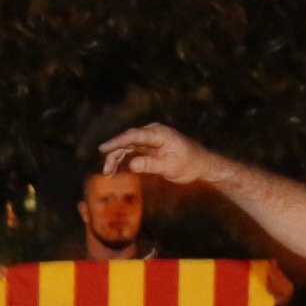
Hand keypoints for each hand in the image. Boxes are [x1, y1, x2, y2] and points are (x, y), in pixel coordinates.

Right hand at [100, 122, 219, 186]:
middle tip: (106, 170)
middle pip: (128, 140)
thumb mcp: (171, 167)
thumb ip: (151, 165)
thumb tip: (132, 164)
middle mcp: (154, 132)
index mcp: (160, 134)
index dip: (117, 141)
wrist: (201, 164)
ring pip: (128, 145)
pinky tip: (115, 169)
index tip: (103, 148)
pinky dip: (123, 158)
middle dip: (114, 153)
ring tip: (108, 173)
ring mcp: (151, 138)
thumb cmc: (189, 165)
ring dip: (117, 157)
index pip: (135, 136)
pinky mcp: (149, 145)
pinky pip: (132, 149)